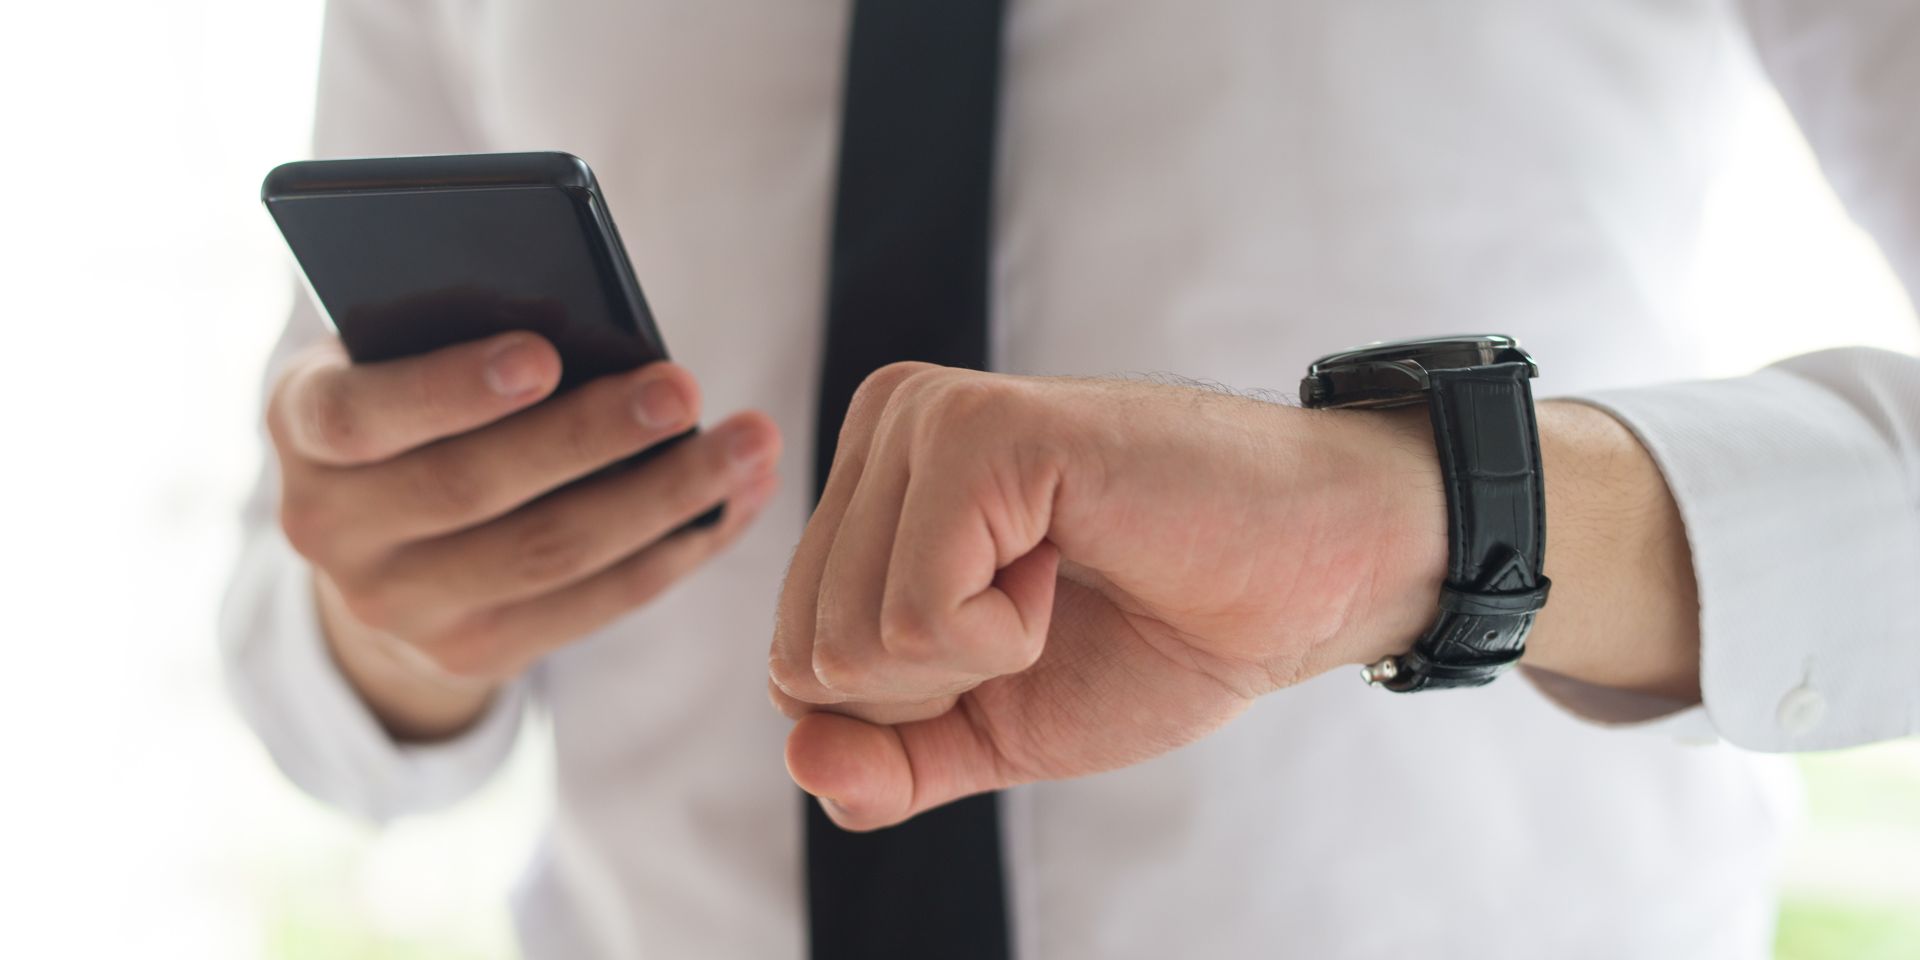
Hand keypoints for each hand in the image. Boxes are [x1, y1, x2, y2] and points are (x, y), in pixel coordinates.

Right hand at [269, 332, 780, 738]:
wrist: (379, 537)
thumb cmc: (417, 399)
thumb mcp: (401, 350)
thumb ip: (461, 329)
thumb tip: (601, 329)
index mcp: (302, 428)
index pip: (360, 416)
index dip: (450, 389)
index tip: (544, 355)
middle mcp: (332, 530)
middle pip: (475, 489)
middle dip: (592, 437)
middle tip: (682, 388)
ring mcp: (399, 607)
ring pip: (549, 555)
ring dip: (664, 497)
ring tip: (747, 444)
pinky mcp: (471, 653)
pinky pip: (592, 604)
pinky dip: (676, 551)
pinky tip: (737, 501)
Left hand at [769, 363, 1449, 829]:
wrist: (1305, 583)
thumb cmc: (1160, 634)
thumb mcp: (997, 725)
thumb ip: (889, 761)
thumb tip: (797, 761)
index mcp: (872, 484)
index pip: (792, 663)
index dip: (911, 708)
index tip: (1019, 633)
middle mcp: (886, 427)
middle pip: (806, 658)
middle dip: (938, 689)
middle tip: (1048, 608)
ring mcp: (927, 419)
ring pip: (850, 642)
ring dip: (981, 657)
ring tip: (1065, 573)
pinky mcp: (979, 432)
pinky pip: (917, 616)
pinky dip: (1007, 635)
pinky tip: (1072, 556)